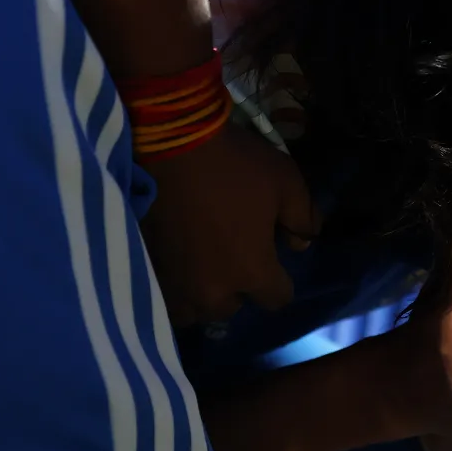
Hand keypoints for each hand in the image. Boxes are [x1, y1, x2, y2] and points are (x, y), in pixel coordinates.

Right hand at [140, 125, 317, 324]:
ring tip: (201, 269)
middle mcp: (212, 290)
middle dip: (237, 288)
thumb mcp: (286, 182)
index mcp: (252, 272)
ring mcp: (175, 282)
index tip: (275, 261)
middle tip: (233, 258)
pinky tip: (175, 261)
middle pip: (231, 307)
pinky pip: (164, 292)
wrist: (168, 142)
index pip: (277, 298)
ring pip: (193, 308)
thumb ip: (303, 218)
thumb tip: (303, 242)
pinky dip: (173, 283)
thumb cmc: (234, 164)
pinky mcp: (147, 266)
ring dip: (200, 294)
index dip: (280, 281)